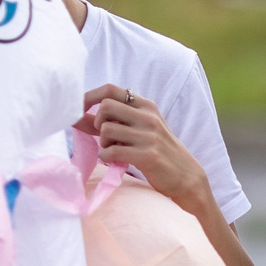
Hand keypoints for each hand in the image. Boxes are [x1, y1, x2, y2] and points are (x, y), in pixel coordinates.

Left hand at [77, 85, 207, 211]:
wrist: (186, 175)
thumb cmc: (159, 151)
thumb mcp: (142, 129)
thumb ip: (116, 120)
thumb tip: (79, 116)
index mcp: (146, 106)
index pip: (110, 90)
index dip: (89, 97)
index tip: (80, 109)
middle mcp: (148, 117)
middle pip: (105, 106)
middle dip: (97, 122)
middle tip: (105, 136)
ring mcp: (148, 136)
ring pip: (106, 129)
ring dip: (103, 142)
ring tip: (113, 150)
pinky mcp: (147, 155)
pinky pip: (112, 151)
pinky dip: (106, 157)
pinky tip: (114, 160)